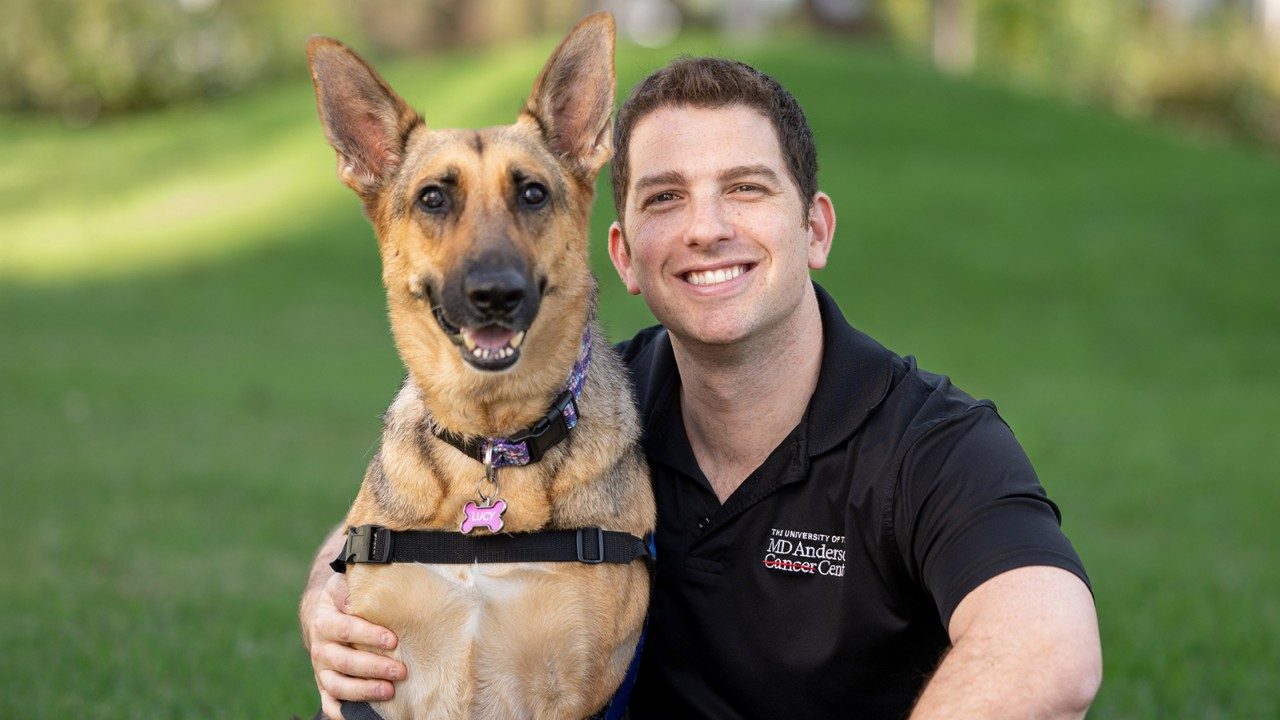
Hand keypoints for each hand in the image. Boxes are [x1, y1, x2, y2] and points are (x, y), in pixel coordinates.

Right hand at [302, 572, 407, 718]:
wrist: (323, 618)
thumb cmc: (344, 600)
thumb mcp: (342, 586)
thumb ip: (348, 588)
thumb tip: (353, 598)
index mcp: (325, 622)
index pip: (346, 629)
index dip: (369, 635)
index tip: (392, 640)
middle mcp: (321, 648)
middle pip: (345, 662)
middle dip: (374, 667)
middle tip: (400, 670)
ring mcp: (322, 669)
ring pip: (338, 686)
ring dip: (364, 691)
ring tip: (390, 691)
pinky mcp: (324, 685)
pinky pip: (329, 702)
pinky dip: (341, 711)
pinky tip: (360, 714)